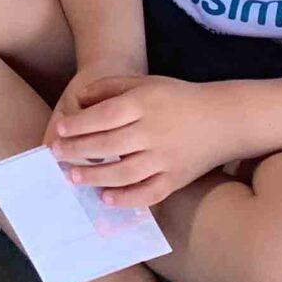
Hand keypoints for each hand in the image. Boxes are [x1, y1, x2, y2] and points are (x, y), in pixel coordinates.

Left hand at [48, 74, 232, 209]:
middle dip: (78, 151)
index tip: (59, 131)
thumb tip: (78, 101)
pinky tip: (106, 198)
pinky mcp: (176, 178)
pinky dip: (126, 199)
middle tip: (56, 155)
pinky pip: (149, 193)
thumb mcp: (145, 82)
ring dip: (94, 177)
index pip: (104, 116)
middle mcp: (154, 131)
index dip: (79, 125)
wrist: (225, 118)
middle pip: (109, 145)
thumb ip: (110, 88)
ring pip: (124, 172)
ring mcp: (166, 158)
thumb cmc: (177, 98)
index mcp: (145, 104)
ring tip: (73, 177)